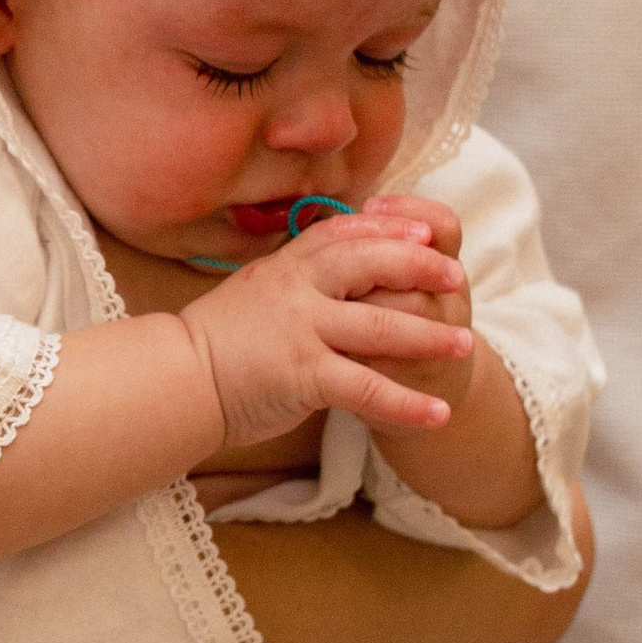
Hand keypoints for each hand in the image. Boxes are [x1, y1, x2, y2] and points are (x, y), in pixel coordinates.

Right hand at [183, 202, 471, 451]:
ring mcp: (301, 330)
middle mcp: (296, 289)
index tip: (421, 229)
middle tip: (456, 278)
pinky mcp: (303, 375)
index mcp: (285, 265)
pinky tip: (437, 415)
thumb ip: (294, 278)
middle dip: (419, 266)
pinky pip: (366, 389)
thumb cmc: (217, 341)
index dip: (387, 227)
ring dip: (429, 337)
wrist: (176, 380)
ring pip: (381, 325)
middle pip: (370, 263)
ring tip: (465, 346)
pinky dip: (406, 404)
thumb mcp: (255, 291)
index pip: (344, 232)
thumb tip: (330, 268)